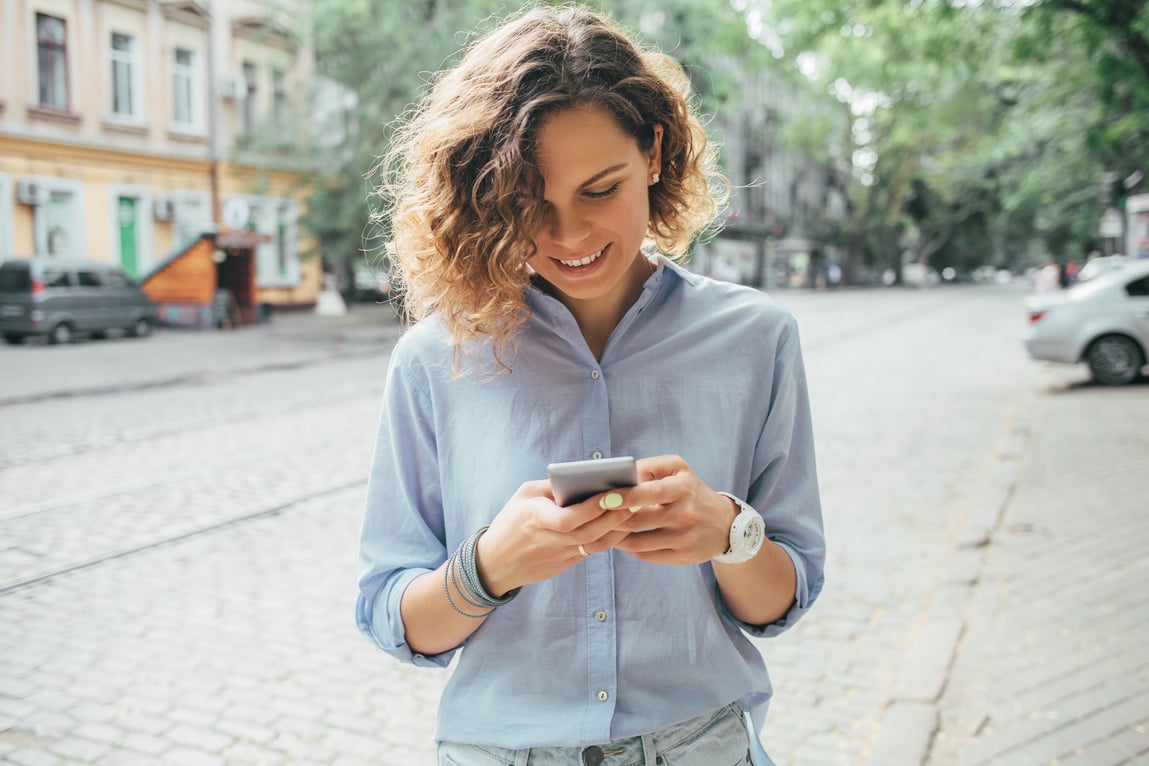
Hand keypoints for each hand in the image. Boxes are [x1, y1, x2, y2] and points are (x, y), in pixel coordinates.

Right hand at [475, 480, 634, 595]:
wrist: (494, 563)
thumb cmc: (510, 521)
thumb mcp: (523, 495)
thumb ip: (551, 487)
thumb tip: (582, 479)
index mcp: (534, 518)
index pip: (568, 518)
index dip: (592, 508)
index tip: (611, 493)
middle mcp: (547, 539)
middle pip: (588, 532)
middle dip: (613, 516)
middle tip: (634, 500)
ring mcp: (557, 556)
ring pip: (594, 546)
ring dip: (616, 529)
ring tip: (633, 511)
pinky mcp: (563, 565)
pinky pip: (591, 552)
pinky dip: (608, 539)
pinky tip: (621, 525)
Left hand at [607, 454, 736, 565]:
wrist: (725, 524)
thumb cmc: (691, 490)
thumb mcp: (678, 469)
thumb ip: (648, 467)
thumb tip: (620, 477)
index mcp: (683, 489)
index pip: (649, 492)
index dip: (624, 496)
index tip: (603, 498)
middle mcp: (686, 514)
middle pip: (639, 520)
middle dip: (612, 519)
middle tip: (593, 516)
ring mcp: (685, 539)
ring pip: (638, 542)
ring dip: (616, 536)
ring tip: (602, 528)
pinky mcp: (683, 558)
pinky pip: (646, 555)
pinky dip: (629, 549)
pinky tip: (620, 540)